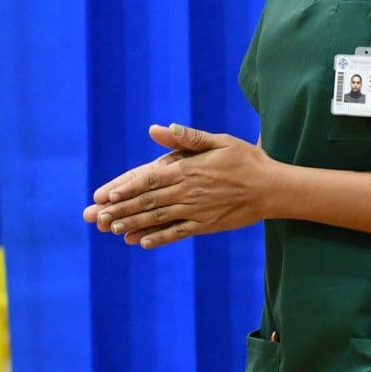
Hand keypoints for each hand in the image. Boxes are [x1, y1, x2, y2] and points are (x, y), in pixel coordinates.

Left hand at [81, 123, 276, 248]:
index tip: (104, 194)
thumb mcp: (220, 141)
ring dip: (134, 224)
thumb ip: (187, 138)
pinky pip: (179, 233)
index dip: (125, 187)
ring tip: (112, 229)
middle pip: (148, 201)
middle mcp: (189, 191)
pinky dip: (160, 238)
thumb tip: (158, 129)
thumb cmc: (246, 160)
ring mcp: (197, 210)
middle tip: (96, 216)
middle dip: (120, 209)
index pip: (150, 178)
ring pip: (159, 218)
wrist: (273, 188)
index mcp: (189, 169)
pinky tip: (142, 242)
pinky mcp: (207, 225)